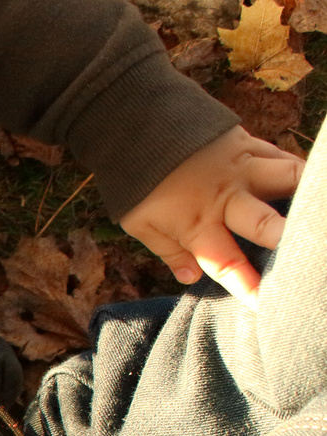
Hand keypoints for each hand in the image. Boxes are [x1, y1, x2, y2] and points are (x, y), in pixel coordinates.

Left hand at [121, 126, 303, 307]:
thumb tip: (192, 278)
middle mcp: (226, 198)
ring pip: (289, 180)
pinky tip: (315, 183)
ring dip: (311, 196)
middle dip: (290, 239)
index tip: (266, 303)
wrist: (136, 125)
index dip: (248, 285)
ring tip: (320, 214)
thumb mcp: (140, 223)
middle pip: (267, 222)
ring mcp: (242, 168)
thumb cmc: (136, 181)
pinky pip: (284, 157)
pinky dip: (303, 171)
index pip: (227, 262)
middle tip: (311, 256)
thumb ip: (170, 251)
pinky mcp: (250, 144)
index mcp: (197, 223)